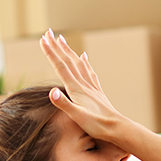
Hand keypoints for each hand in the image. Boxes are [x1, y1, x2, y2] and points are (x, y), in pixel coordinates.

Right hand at [38, 28, 129, 142]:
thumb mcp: (77, 117)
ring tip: (62, 40)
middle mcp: (83, 84)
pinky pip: (89, 72)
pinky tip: (84, 56)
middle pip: (68, 60)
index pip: (61, 66)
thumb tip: (52, 92)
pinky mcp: (96, 91)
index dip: (51, 53)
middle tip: (48, 32)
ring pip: (78, 63)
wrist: (117, 128)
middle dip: (56, 46)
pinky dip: (84, 62)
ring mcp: (91, 87)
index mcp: (76, 89)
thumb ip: (64, 104)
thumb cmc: (97, 125)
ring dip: (68, 50)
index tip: (43, 39)